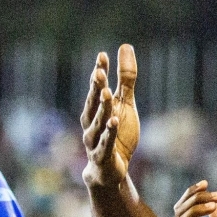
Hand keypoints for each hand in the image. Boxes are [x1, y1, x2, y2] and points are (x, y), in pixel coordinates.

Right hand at [81, 45, 140, 188]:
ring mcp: (95, 140)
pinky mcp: (103, 156)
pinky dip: (109, 132)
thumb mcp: (125, 104)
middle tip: (100, 72)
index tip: (102, 56)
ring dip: (101, 108)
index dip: (99, 72)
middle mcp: (91, 123)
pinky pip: (105, 143)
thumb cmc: (117, 134)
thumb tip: (125, 47)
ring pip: (97, 122)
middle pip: (93, 103)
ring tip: (106, 93)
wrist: (111, 169)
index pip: (96, 88)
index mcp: (96, 109)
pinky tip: (114, 121)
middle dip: (95, 87)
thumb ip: (125, 79)